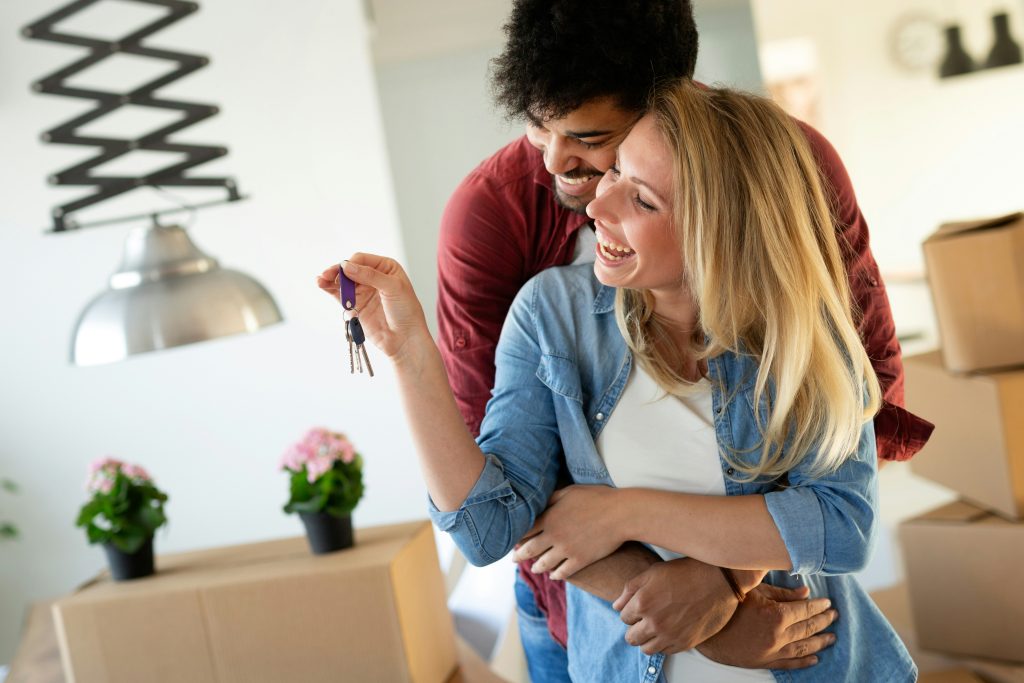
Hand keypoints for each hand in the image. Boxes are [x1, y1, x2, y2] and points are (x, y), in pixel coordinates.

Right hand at [315, 254, 429, 361]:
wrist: (405, 339)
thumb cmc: (406, 311)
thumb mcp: (393, 288)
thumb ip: (370, 275)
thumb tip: (347, 266)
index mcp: (386, 267)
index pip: (362, 259)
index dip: (351, 264)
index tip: (344, 271)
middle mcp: (373, 277)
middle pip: (350, 269)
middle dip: (337, 271)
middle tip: (326, 275)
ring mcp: (364, 291)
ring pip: (343, 282)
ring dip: (331, 280)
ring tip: (320, 280)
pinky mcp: (356, 305)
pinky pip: (340, 295)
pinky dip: (330, 290)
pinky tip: (322, 285)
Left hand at [511, 486, 624, 579]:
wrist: (620, 514)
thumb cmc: (596, 498)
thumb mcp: (570, 492)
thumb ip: (552, 499)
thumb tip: (539, 503)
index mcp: (550, 517)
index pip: (525, 530)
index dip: (517, 536)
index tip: (512, 540)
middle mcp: (554, 536)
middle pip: (530, 550)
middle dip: (519, 556)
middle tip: (514, 559)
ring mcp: (567, 550)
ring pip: (544, 564)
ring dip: (536, 567)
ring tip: (534, 568)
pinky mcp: (580, 560)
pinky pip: (563, 572)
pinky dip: (555, 575)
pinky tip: (553, 575)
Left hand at [612, 558, 739, 654]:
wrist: (719, 580)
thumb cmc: (685, 572)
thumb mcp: (653, 572)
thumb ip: (630, 589)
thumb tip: (616, 606)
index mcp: (643, 603)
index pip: (623, 617)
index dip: (631, 611)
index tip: (641, 605)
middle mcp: (655, 622)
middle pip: (631, 638)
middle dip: (635, 628)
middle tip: (645, 618)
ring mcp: (671, 635)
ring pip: (646, 650)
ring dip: (648, 639)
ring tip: (656, 626)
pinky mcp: (685, 643)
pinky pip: (666, 652)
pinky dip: (664, 643)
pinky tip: (670, 629)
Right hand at [696, 583, 836, 669]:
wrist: (706, 628)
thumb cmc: (728, 604)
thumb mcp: (754, 591)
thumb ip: (782, 593)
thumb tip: (805, 592)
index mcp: (775, 615)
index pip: (805, 610)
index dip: (818, 606)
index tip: (828, 603)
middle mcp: (777, 635)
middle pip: (807, 628)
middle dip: (823, 621)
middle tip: (834, 616)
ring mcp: (771, 651)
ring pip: (803, 647)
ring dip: (820, 642)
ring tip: (831, 636)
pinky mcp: (764, 661)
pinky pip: (790, 663)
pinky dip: (804, 662)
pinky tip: (815, 658)